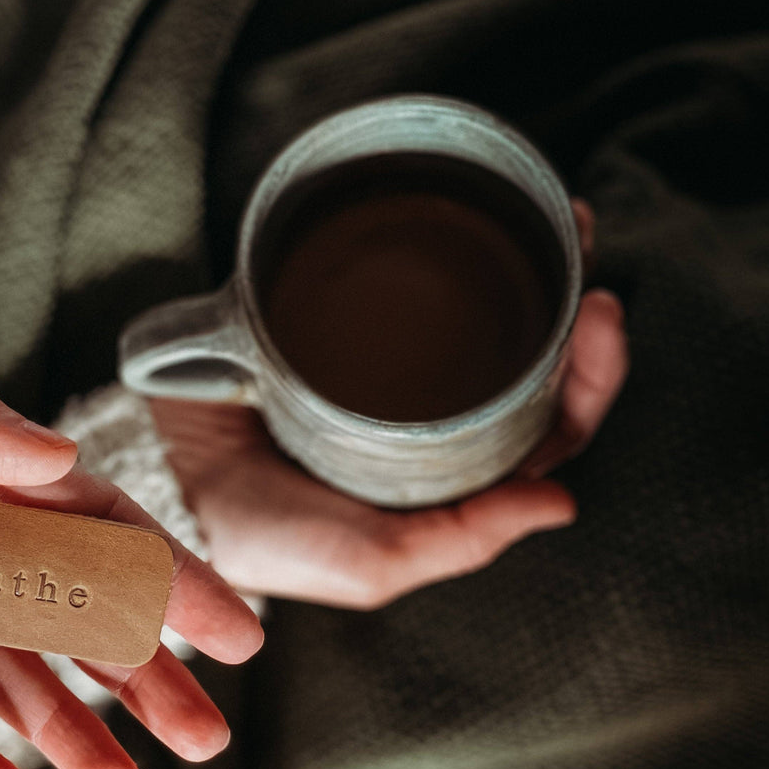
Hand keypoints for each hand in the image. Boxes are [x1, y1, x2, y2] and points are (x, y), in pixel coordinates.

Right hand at [147, 200, 628, 608]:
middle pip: (531, 359)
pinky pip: (406, 276)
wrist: (167, 476)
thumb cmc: (267, 536)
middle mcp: (433, 420)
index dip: (591, 378)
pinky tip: (470, 206)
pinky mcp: (338, 318)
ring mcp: (389, 366)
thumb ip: (460, 542)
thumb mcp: (370, 563)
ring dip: (528, 261)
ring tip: (553, 211)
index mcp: (454, 479)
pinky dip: (444, 241)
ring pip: (481, 311)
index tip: (601, 318)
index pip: (550, 428)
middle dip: (571, 303)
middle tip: (584, 246)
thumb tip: (561, 502)